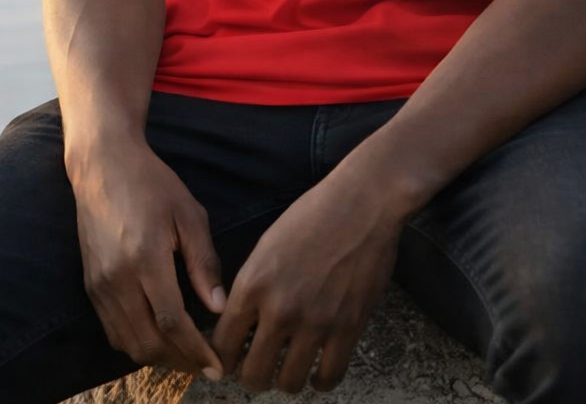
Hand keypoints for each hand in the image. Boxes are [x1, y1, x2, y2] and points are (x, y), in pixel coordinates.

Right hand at [68, 138, 226, 379]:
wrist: (103, 166)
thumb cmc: (152, 184)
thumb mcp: (188, 214)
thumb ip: (204, 261)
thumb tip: (218, 306)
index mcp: (146, 259)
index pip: (172, 322)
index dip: (195, 349)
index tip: (217, 365)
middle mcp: (118, 279)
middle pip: (148, 343)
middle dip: (180, 361)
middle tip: (206, 364)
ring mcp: (99, 286)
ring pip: (128, 344)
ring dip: (159, 357)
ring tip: (186, 354)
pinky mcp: (90, 286)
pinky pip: (113, 331)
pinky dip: (137, 344)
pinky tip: (159, 337)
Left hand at [210, 171, 402, 393]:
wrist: (362, 202)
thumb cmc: (314, 214)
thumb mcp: (268, 245)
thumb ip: (253, 286)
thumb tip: (241, 322)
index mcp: (253, 284)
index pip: (222, 344)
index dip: (223, 358)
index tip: (230, 360)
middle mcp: (279, 309)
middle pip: (253, 375)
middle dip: (252, 376)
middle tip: (260, 368)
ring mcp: (314, 322)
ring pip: (288, 383)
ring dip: (286, 380)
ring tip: (290, 368)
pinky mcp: (347, 328)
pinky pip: (328, 377)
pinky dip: (320, 381)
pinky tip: (318, 372)